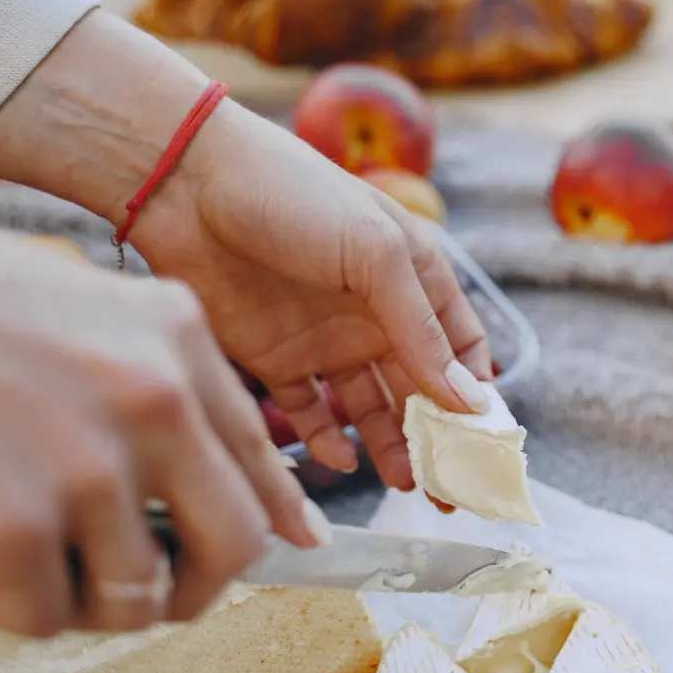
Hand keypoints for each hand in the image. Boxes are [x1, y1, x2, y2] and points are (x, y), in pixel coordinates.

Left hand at [0, 10, 492, 490]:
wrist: (187, 181)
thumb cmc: (294, 194)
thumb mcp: (376, 255)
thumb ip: (421, 331)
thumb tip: (469, 402)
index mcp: (413, 280)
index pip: (461, 352)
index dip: (476, 399)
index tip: (485, 448)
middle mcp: (374, 314)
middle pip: (417, 391)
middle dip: (436, 439)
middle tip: (449, 492)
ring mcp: (324, 339)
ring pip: (368, 410)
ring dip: (389, 447)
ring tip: (405, 484)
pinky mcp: (273, 358)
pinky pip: (308, 413)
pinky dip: (325, 441)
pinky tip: (340, 461)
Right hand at [0, 193, 321, 636]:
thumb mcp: (89, 310)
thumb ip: (158, 381)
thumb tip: (204, 468)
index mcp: (178, 339)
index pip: (261, 456)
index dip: (279, 517)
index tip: (295, 547)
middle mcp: (158, 399)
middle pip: (235, 544)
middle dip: (197, 587)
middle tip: (144, 590)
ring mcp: (94, 462)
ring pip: (138, 598)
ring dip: (82, 599)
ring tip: (21, 555)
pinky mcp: (18, 520)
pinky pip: (46, 615)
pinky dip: (6, 605)